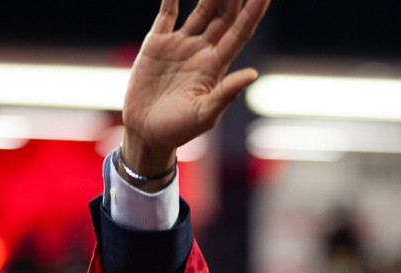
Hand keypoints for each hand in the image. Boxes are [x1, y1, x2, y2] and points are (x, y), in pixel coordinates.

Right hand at [121, 0, 270, 174]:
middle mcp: (202, 51)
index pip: (240, 33)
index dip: (253, 13)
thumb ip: (227, 92)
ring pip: (200, 9)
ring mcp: (180, 44)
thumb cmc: (179, 130)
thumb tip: (253, 74)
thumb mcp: (206, 114)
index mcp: (217, 66)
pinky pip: (167, 13)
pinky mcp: (157, 43)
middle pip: (223, 15)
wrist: (146, 133)